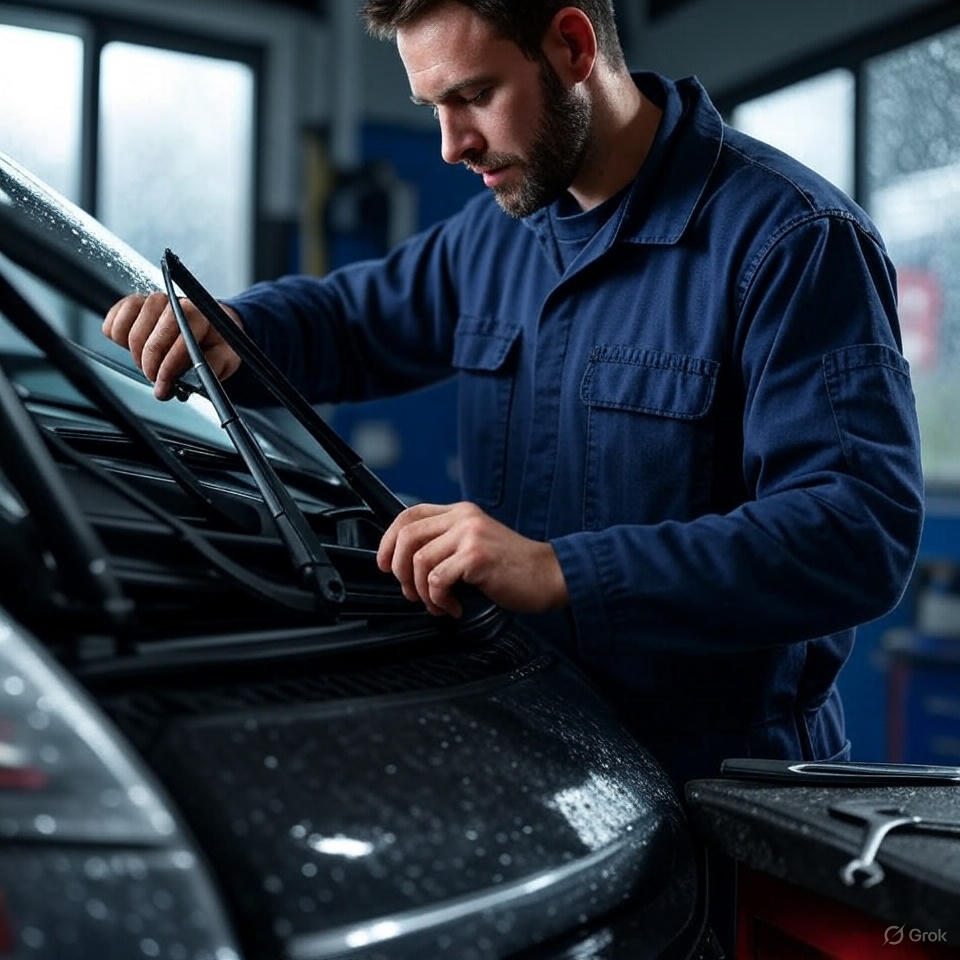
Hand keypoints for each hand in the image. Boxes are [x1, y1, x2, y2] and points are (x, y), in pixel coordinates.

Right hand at [102, 293, 243, 399]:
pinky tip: (133, 348)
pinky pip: (113, 322)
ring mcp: (150, 301)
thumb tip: (191, 380)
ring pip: (128, 329)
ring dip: (134, 354)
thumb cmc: (216, 341)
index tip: (164, 387)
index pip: (177, 341)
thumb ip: (211, 366)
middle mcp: (171, 302)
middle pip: (148, 339)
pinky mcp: (133, 305)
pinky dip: (118, 339)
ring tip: (149, 364)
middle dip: (150, 366)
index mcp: (197, 314)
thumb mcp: (225, 357)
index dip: (168, 370)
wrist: (210, 325)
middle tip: (157, 380)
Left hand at [376, 501, 568, 617]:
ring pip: (419, 562)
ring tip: (440, 604)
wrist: (549, 575)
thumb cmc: (513, 567)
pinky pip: (437, 580)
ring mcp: (470, 535)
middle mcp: (463, 518)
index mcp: (460, 512)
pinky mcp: (476, 557)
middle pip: (407, 537)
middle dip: (399, 571)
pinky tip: (455, 607)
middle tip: (412, 593)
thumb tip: (406, 564)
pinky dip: (440, 600)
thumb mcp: (475, 544)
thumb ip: (447, 544)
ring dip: (422, 593)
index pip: (408, 515)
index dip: (388, 541)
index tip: (384, 564)